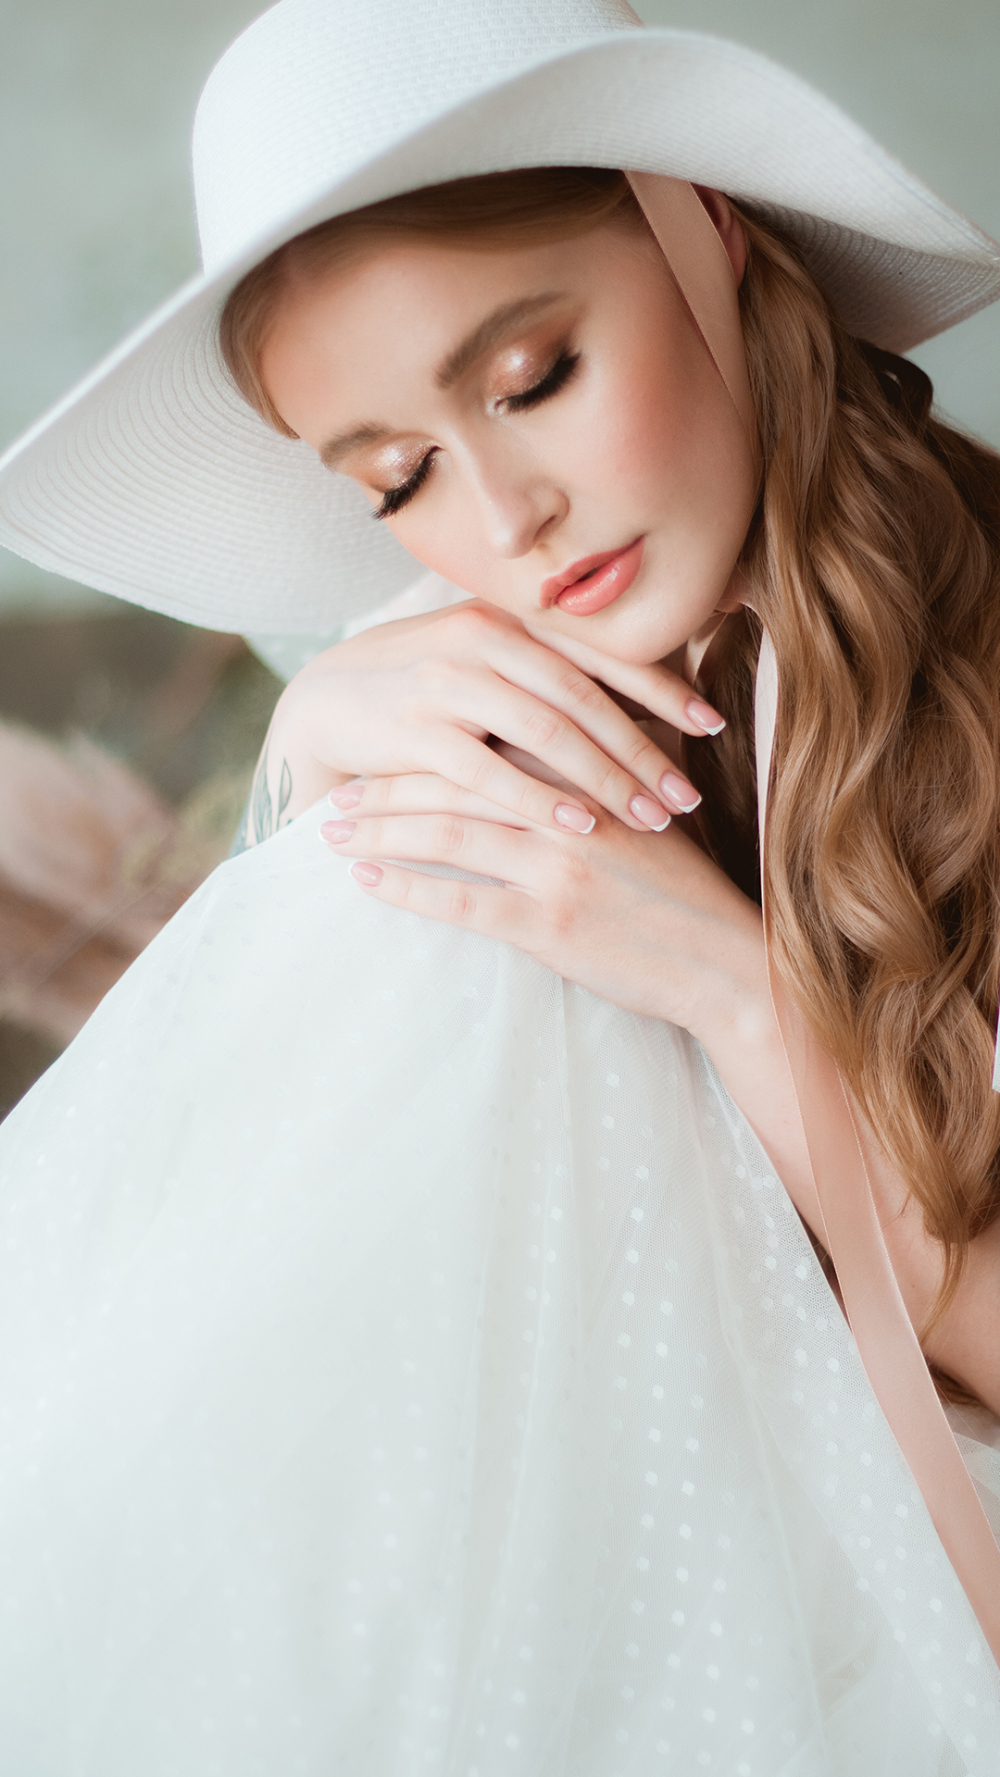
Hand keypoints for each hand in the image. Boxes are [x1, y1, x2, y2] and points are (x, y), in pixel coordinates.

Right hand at [249, 601, 725, 847]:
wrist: (326, 700)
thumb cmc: (422, 690)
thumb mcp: (485, 664)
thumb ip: (545, 675)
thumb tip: (629, 705)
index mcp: (511, 622)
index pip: (600, 654)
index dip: (661, 689)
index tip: (713, 723)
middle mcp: (485, 641)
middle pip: (586, 698)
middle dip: (644, 750)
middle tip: (688, 796)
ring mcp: (450, 683)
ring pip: (548, 732)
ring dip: (606, 779)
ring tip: (651, 819)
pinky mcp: (417, 731)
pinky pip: (491, 770)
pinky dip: (539, 800)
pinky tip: (579, 827)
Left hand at [319, 769, 764, 1040]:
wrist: (727, 962)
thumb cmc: (685, 893)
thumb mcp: (643, 817)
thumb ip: (590, 782)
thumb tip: (531, 763)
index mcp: (588, 776)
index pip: (489, 746)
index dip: (427, 747)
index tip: (381, 751)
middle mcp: (567, 812)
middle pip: (454, 781)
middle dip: (386, 786)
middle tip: (336, 794)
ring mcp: (556, 867)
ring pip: (446, 834)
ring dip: (380, 831)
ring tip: (333, 834)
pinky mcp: (547, 923)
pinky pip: (458, 901)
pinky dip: (405, 889)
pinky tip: (366, 880)